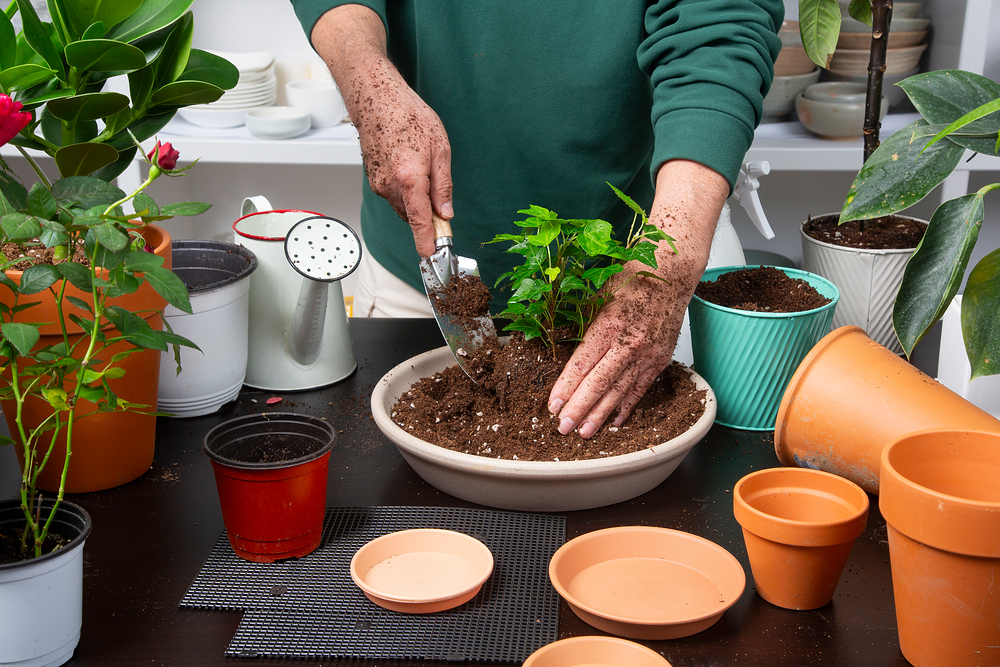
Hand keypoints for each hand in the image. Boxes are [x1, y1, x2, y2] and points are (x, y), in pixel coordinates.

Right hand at [310, 5, 452, 257]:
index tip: (432, 256)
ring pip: (403, 205)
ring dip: (415, 199)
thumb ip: (443, 184)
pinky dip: (404, 189)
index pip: (420, 221)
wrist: (375, 96)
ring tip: (421, 168)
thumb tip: (445, 211)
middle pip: (413, 216)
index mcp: (410, 179)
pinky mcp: (372, 178)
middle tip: (439, 199)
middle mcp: (390, 185)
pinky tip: (408, 165)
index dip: (426, 241)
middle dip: (427, 215)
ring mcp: (378, 183)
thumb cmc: (407, 114)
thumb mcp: (441, 147)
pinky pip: (393, 194)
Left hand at [546, 160, 728, 437]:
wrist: (672, 274)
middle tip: (563, 428)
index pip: (583, 363)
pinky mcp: (660, 359)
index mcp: (610, 324)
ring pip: (620, 391)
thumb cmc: (632, 278)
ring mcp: (648, 354)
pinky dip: (626, 406)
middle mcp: (630, 343)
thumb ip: (580, 322)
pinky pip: (641, 388)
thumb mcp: (598, 293)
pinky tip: (614, 421)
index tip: (553, 405)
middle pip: (600, 383)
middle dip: (580, 409)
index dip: (567, 387)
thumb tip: (554, 342)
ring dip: (601, 414)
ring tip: (585, 432)